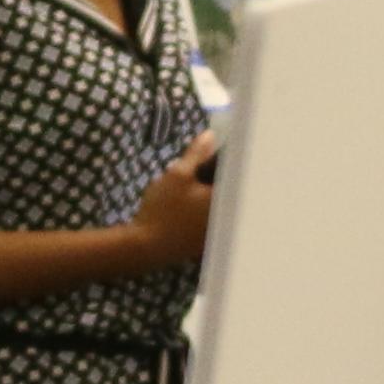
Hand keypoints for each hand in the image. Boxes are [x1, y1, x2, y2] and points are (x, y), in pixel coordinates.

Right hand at [128, 129, 221, 272]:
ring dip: (208, 193)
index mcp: (226, 198)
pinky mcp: (207, 240)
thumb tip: (210, 136)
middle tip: (197, 168)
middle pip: (230, 189)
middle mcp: (229, 216)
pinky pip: (211, 218)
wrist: (146, 246)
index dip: (227, 160)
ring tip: (188, 187)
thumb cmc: (163, 209)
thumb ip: (196, 155)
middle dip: (215, 176)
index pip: (237, 173)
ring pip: (220, 204)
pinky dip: (202, 209)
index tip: (216, 152)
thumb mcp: (177, 175)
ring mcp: (219, 231)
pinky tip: (185, 206)